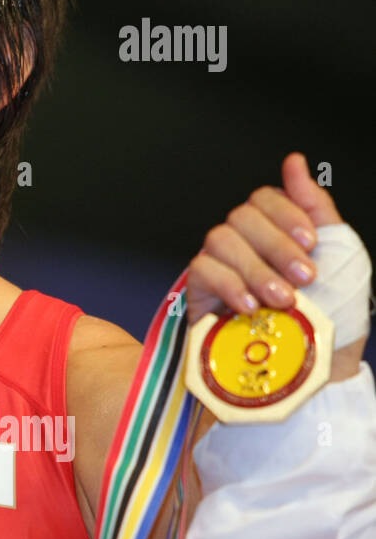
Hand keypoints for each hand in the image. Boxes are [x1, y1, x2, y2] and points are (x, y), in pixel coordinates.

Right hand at [187, 152, 367, 378]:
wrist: (317, 375)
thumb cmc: (331, 321)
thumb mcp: (341, 257)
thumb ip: (316, 208)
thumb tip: (295, 163)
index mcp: (276, 233)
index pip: (265, 198)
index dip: (286, 214)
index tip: (311, 244)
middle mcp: (244, 246)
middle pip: (242, 215)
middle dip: (278, 246)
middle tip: (304, 278)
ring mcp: (219, 268)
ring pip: (221, 239)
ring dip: (256, 268)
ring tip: (280, 300)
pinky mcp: (198, 294)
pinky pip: (202, 270)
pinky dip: (229, 285)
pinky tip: (250, 305)